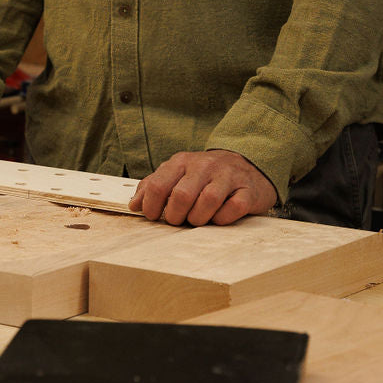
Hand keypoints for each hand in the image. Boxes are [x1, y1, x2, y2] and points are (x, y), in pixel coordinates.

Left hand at [129, 149, 277, 226]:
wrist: (248, 166)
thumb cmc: (205, 176)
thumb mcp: (177, 174)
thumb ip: (154, 186)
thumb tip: (134, 205)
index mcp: (183, 161)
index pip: (158, 184)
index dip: (151, 206)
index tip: (153, 217)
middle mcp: (205, 165)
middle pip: (182, 195)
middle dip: (176, 216)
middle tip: (178, 221)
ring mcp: (228, 176)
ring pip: (208, 201)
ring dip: (198, 218)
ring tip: (197, 220)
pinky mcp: (248, 190)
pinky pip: (233, 208)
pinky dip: (222, 219)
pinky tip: (218, 218)